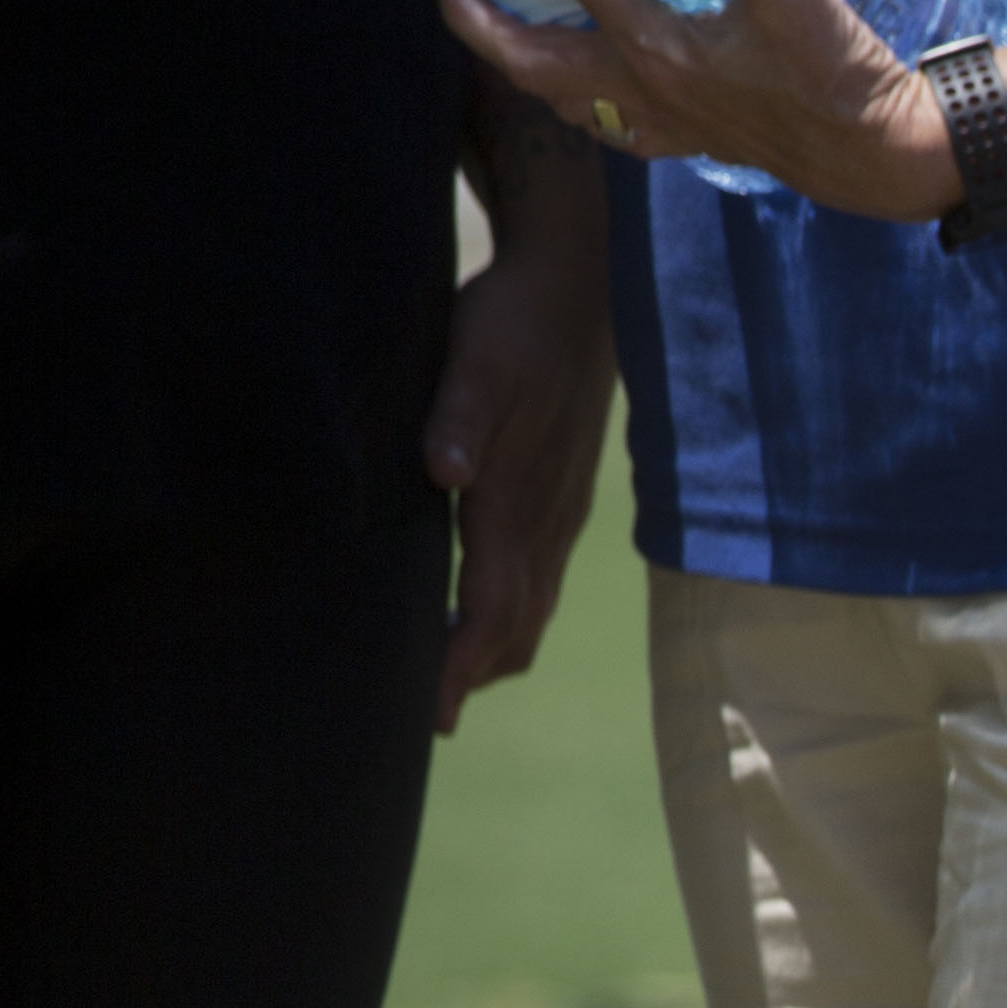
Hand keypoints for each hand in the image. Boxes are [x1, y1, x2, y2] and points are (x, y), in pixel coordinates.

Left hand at [421, 214, 611, 733]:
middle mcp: (546, 521)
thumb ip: (459, 416)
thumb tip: (446, 473)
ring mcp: (559, 515)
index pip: (491, 605)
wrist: (581, 289)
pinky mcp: (558, 501)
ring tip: (447, 682)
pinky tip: (475, 614)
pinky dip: (505, 617)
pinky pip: (535, 581)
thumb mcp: (479, 357)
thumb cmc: (517, 321)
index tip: (428, 708)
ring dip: (492, 652)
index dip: (459, 661)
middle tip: (425, 718)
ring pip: (531, 610)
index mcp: (520, 498)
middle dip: (474, 676)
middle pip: (517, 627)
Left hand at [438, 0, 960, 224]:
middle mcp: (644, 90)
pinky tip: (596, 86)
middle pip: (527, 60)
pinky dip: (591, 104)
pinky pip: (619, 128)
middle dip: (474, 19)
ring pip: (563, 99)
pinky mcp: (697, 139)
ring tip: (504, 24)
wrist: (882, 157)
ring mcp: (666, 121)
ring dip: (524, 63)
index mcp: (654, 50)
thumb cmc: (837, 81)